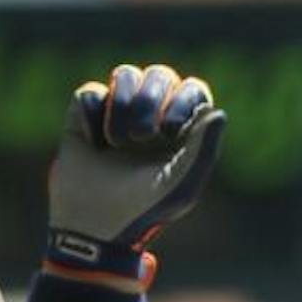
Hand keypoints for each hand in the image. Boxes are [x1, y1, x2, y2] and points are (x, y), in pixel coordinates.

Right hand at [45, 62, 226, 289]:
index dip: (182, 100)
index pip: (192, 89)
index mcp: (180, 130)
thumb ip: (203, 150)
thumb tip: (217, 112)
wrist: (95, 226)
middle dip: (149, 101)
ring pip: (126, 75)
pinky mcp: (84, 115)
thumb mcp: (181, 185)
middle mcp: (151, 115)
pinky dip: (93, 115)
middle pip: (159, 74)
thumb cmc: (144, 210)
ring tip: (116, 142)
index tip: (169, 131)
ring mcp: (116, 112)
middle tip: (140, 138)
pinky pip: (91, 93)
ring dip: (122, 107)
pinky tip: (94, 143)